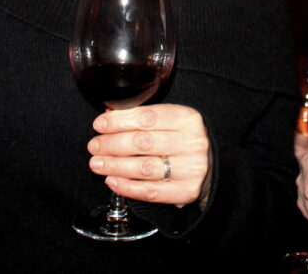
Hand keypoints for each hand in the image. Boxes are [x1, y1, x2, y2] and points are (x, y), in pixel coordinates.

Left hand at [88, 104, 210, 207]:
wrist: (212, 166)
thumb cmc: (183, 140)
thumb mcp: (172, 121)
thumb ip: (144, 119)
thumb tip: (108, 116)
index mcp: (188, 119)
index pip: (149, 117)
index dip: (120, 121)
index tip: (100, 124)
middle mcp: (192, 143)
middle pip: (144, 142)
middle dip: (112, 144)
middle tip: (94, 146)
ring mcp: (191, 169)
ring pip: (145, 167)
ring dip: (115, 166)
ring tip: (98, 163)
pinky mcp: (187, 191)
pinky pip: (151, 191)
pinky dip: (127, 187)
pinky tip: (112, 181)